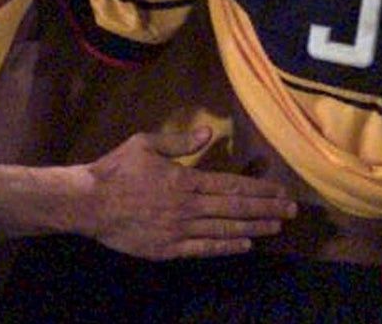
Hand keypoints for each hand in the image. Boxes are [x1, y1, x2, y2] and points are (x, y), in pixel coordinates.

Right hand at [81, 127, 294, 259]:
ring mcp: (180, 230)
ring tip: (276, 227)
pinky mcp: (169, 249)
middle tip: (291, 211)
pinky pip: (204, 249)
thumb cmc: (117, 169)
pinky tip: (245, 245)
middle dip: (265, 209)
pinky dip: (227, 247)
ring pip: (225, 229)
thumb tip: (208, 132)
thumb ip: (179, 141)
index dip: (258, 189)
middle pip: (235, 208)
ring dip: (253, 228)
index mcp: (185, 180)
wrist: (89, 203)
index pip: (231, 185)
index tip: (279, 191)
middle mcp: (188, 207)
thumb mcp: (145, 144)